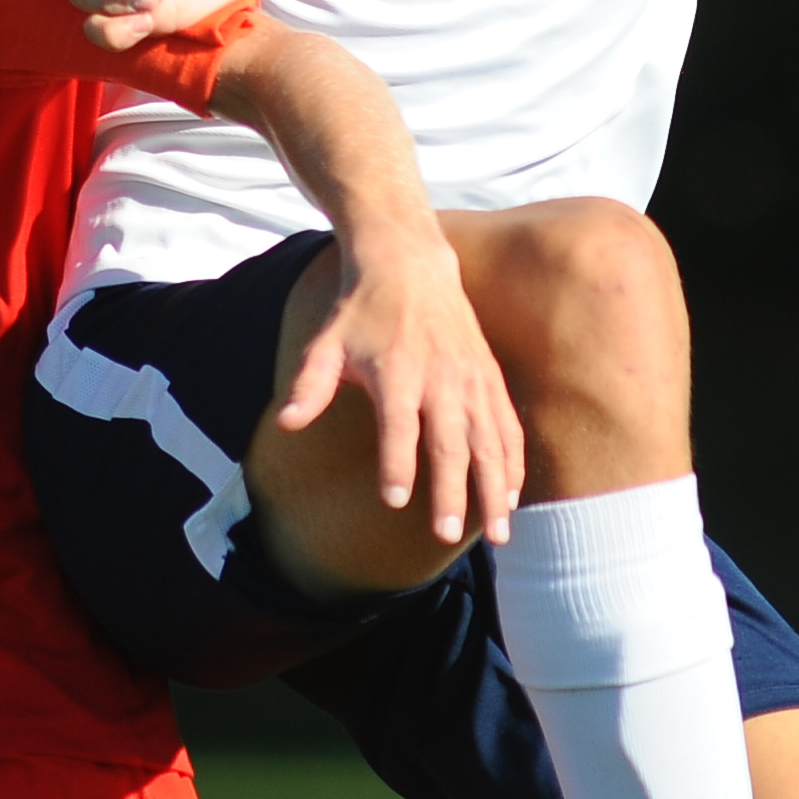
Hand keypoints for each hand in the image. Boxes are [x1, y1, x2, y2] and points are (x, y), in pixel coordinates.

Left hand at [277, 230, 524, 546]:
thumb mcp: (327, 343)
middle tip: (443, 535)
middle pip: (449, 441)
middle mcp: (440, 376)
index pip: (399, 424)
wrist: (410, 264)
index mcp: (397, 369)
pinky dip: (511, 463)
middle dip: (449, 491)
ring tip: (495, 535)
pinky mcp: (488, 378)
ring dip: (492, 490)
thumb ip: (309, 386)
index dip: (397, 462)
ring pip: (487, 441)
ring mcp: (470, 378)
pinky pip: (506, 426)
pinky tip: (510, 497)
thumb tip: (286, 424)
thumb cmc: (361, 312)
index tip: (394, 501)